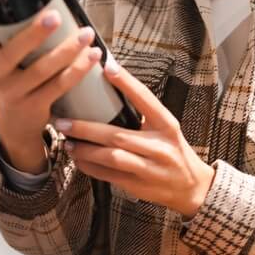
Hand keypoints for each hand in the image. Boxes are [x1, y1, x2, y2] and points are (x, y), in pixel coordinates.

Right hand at [0, 0, 101, 173]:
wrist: (14, 128)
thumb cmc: (14, 81)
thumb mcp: (3, 61)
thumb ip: (10, 35)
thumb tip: (38, 0)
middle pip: (14, 51)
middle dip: (35, 32)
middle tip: (56, 16)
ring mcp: (14, 92)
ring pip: (42, 69)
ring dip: (68, 50)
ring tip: (87, 34)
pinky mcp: (33, 106)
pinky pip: (59, 86)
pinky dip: (78, 70)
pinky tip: (92, 57)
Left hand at [57, 60, 214, 218]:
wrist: (192, 187)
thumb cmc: (172, 150)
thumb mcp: (165, 128)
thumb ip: (143, 113)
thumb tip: (108, 91)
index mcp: (166, 124)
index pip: (145, 98)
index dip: (126, 82)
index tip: (107, 67)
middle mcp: (159, 146)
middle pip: (118, 135)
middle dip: (86, 129)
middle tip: (62, 122)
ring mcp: (150, 168)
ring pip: (112, 157)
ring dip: (85, 150)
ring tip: (68, 143)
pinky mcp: (140, 186)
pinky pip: (110, 176)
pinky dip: (91, 168)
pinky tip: (78, 160)